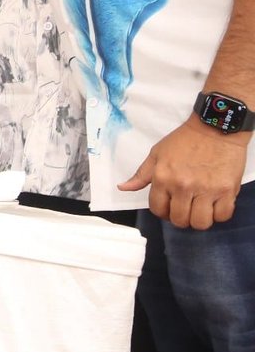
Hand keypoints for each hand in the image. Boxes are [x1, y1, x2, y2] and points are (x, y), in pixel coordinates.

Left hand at [119, 119, 249, 228]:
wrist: (214, 128)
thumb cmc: (185, 140)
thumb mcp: (157, 154)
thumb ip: (141, 175)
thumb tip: (123, 188)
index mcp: (163, 178)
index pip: (158, 209)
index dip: (162, 211)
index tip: (169, 207)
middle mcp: (183, 186)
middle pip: (179, 220)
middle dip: (180, 218)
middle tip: (185, 208)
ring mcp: (206, 189)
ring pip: (201, 223)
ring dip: (199, 219)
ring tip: (200, 208)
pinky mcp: (227, 190)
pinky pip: (223, 216)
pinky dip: (219, 215)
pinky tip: (215, 205)